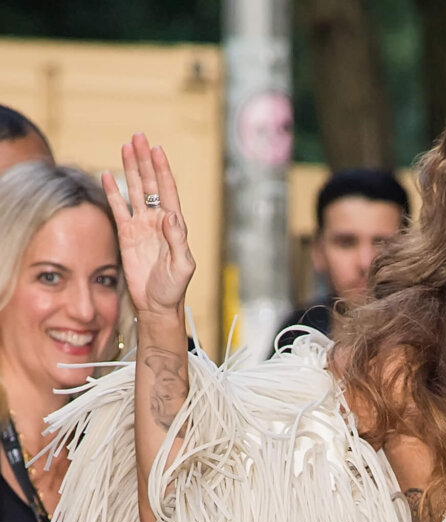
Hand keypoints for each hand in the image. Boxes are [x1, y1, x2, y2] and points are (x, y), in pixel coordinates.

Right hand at [102, 133, 194, 317]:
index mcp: (174, 224)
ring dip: (130, 169)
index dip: (162, 170)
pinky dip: (112, 192)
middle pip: (150, 184)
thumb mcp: (182, 265)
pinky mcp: (126, 235)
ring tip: (125, 147)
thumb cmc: (174, 287)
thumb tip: (170, 215)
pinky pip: (118, 209)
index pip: (167, 191)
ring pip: (135, 191)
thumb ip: (177, 240)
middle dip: (145, 160)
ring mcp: (141, 225)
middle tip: (139, 137)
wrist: (156, 304)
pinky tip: (107, 175)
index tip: (157, 150)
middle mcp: (158, 220)